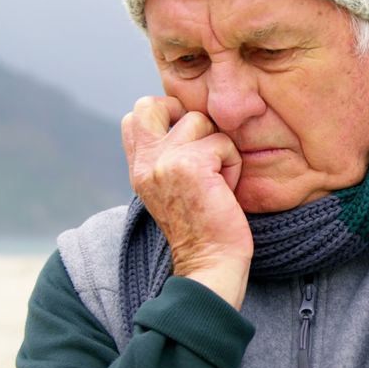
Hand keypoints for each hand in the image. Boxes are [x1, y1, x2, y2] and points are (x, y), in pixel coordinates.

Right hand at [121, 96, 251, 309]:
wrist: (210, 264)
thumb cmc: (203, 229)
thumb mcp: (172, 190)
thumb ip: (167, 158)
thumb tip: (185, 123)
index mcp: (138, 168)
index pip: (135, 117)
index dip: (165, 116)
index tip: (187, 145)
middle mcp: (145, 162)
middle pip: (153, 103)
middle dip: (185, 116)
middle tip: (202, 148)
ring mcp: (164, 161)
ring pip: (200, 120)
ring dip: (218, 147)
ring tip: (217, 179)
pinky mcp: (191, 165)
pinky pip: (223, 143)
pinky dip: (232, 165)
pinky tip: (226, 191)